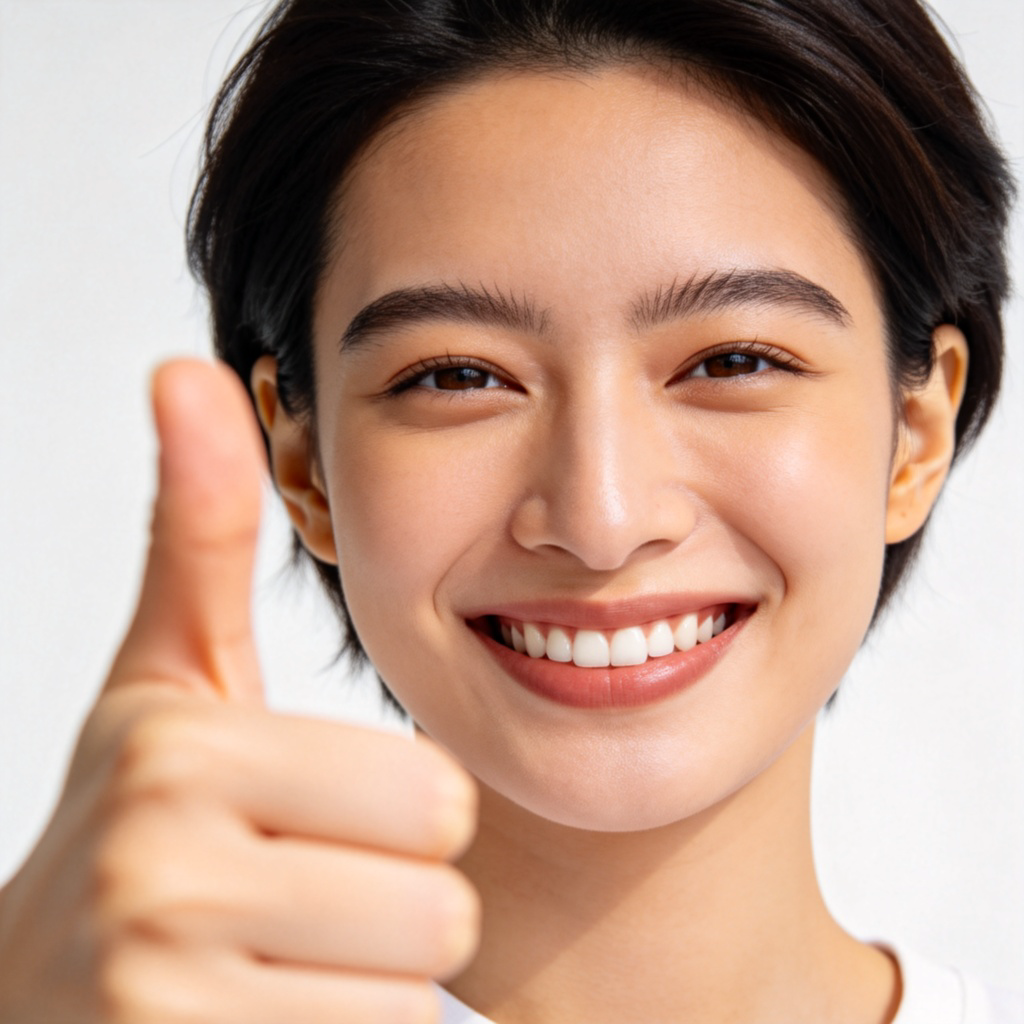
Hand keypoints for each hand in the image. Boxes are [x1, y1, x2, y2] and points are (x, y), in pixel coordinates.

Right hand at [0, 360, 478, 1022]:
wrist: (33, 992)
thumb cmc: (141, 814)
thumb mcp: (169, 674)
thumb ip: (197, 529)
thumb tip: (188, 367)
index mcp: (180, 755)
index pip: (433, 800)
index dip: (406, 814)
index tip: (327, 815)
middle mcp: (158, 879)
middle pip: (437, 902)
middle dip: (398, 900)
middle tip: (313, 890)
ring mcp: (163, 1005)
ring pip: (410, 996)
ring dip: (374, 978)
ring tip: (288, 953)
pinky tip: (271, 1013)